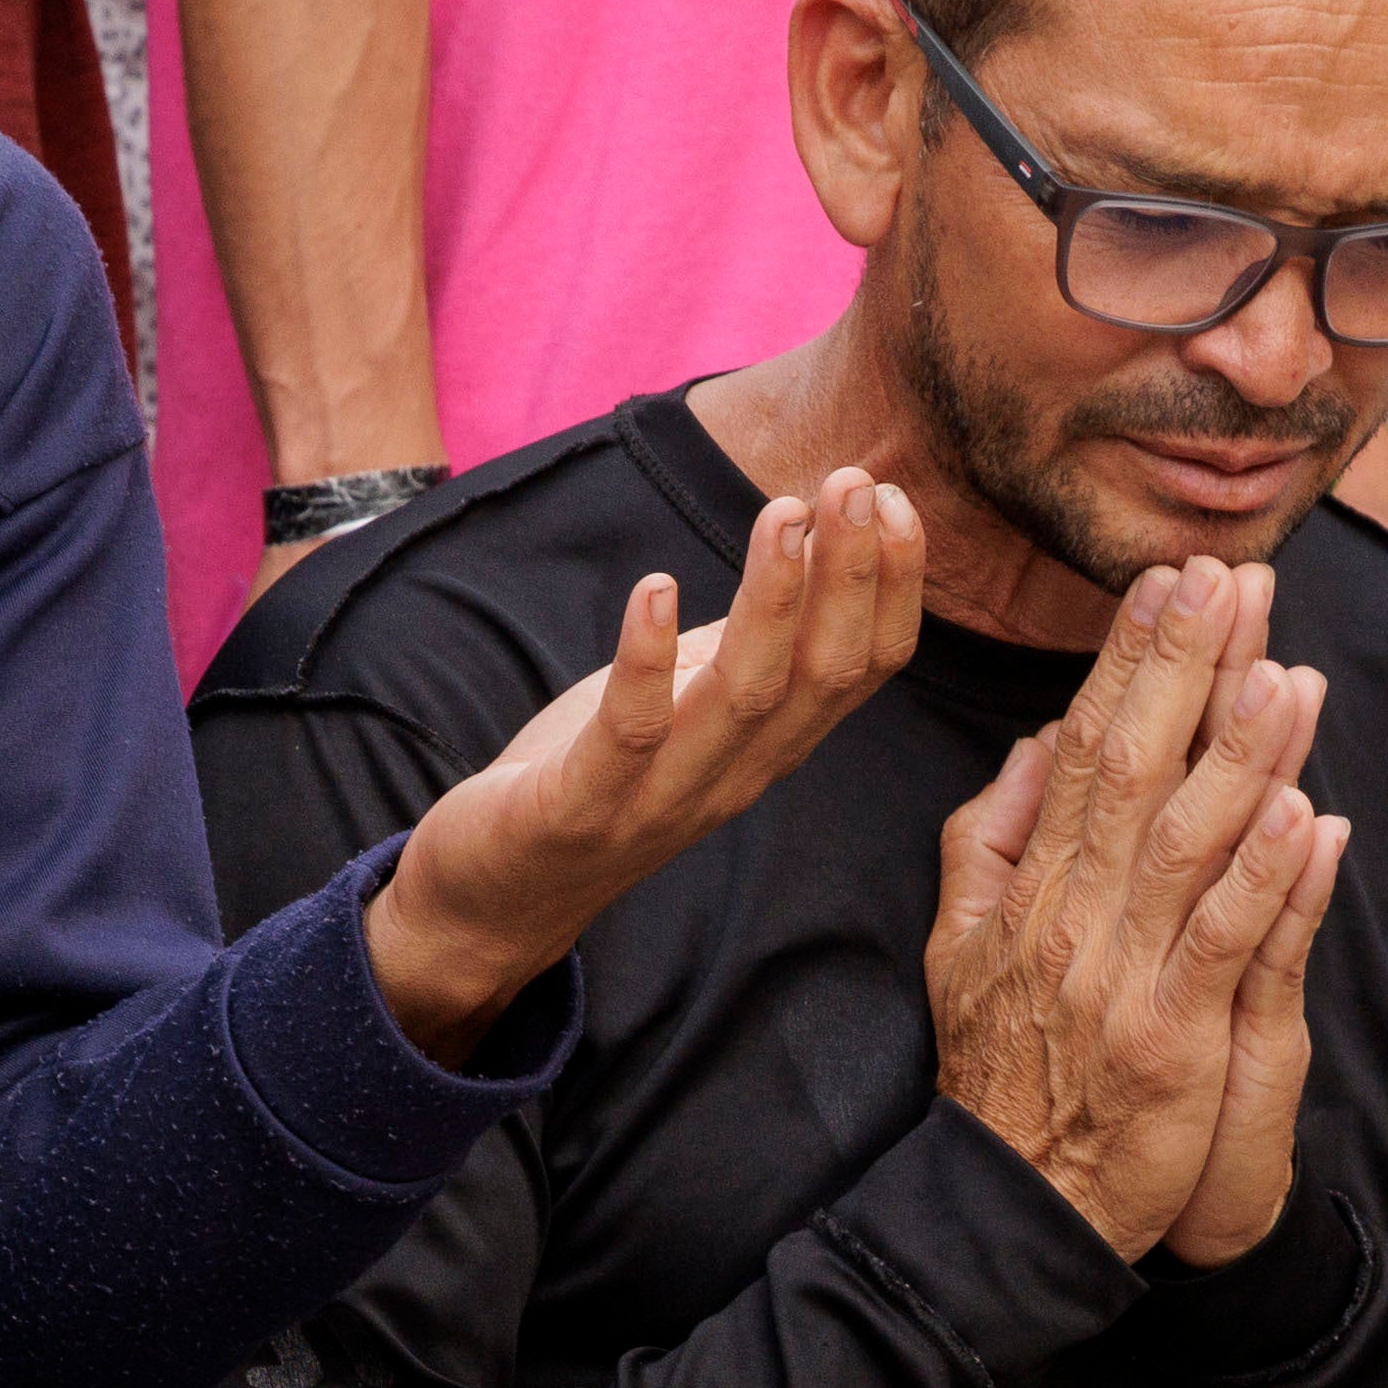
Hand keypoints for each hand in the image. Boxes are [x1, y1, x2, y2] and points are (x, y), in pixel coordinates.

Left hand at [363, 462, 924, 1060]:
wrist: (495, 902)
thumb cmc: (593, 783)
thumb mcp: (684, 703)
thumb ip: (745, 644)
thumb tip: (808, 542)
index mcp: (766, 748)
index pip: (861, 670)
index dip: (890, 587)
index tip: (892, 497)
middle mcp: (734, 776)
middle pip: (821, 676)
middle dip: (850, 576)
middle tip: (855, 485)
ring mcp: (661, 798)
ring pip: (746, 699)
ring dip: (773, 602)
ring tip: (783, 514)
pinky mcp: (581, 809)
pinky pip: (629, 736)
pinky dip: (646, 661)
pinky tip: (657, 587)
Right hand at [921, 558, 1330, 1256]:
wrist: (1011, 1204)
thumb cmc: (1001, 1073)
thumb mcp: (962, 945)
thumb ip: (992, 841)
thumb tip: (1035, 745)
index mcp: (1032, 887)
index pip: (1084, 749)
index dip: (1130, 662)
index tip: (1169, 583)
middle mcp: (1074, 917)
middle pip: (1133, 770)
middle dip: (1187, 669)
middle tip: (1232, 580)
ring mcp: (1124, 977)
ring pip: (1186, 844)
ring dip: (1240, 754)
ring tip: (1285, 670)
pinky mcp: (1174, 1040)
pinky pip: (1224, 943)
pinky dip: (1267, 877)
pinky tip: (1307, 812)